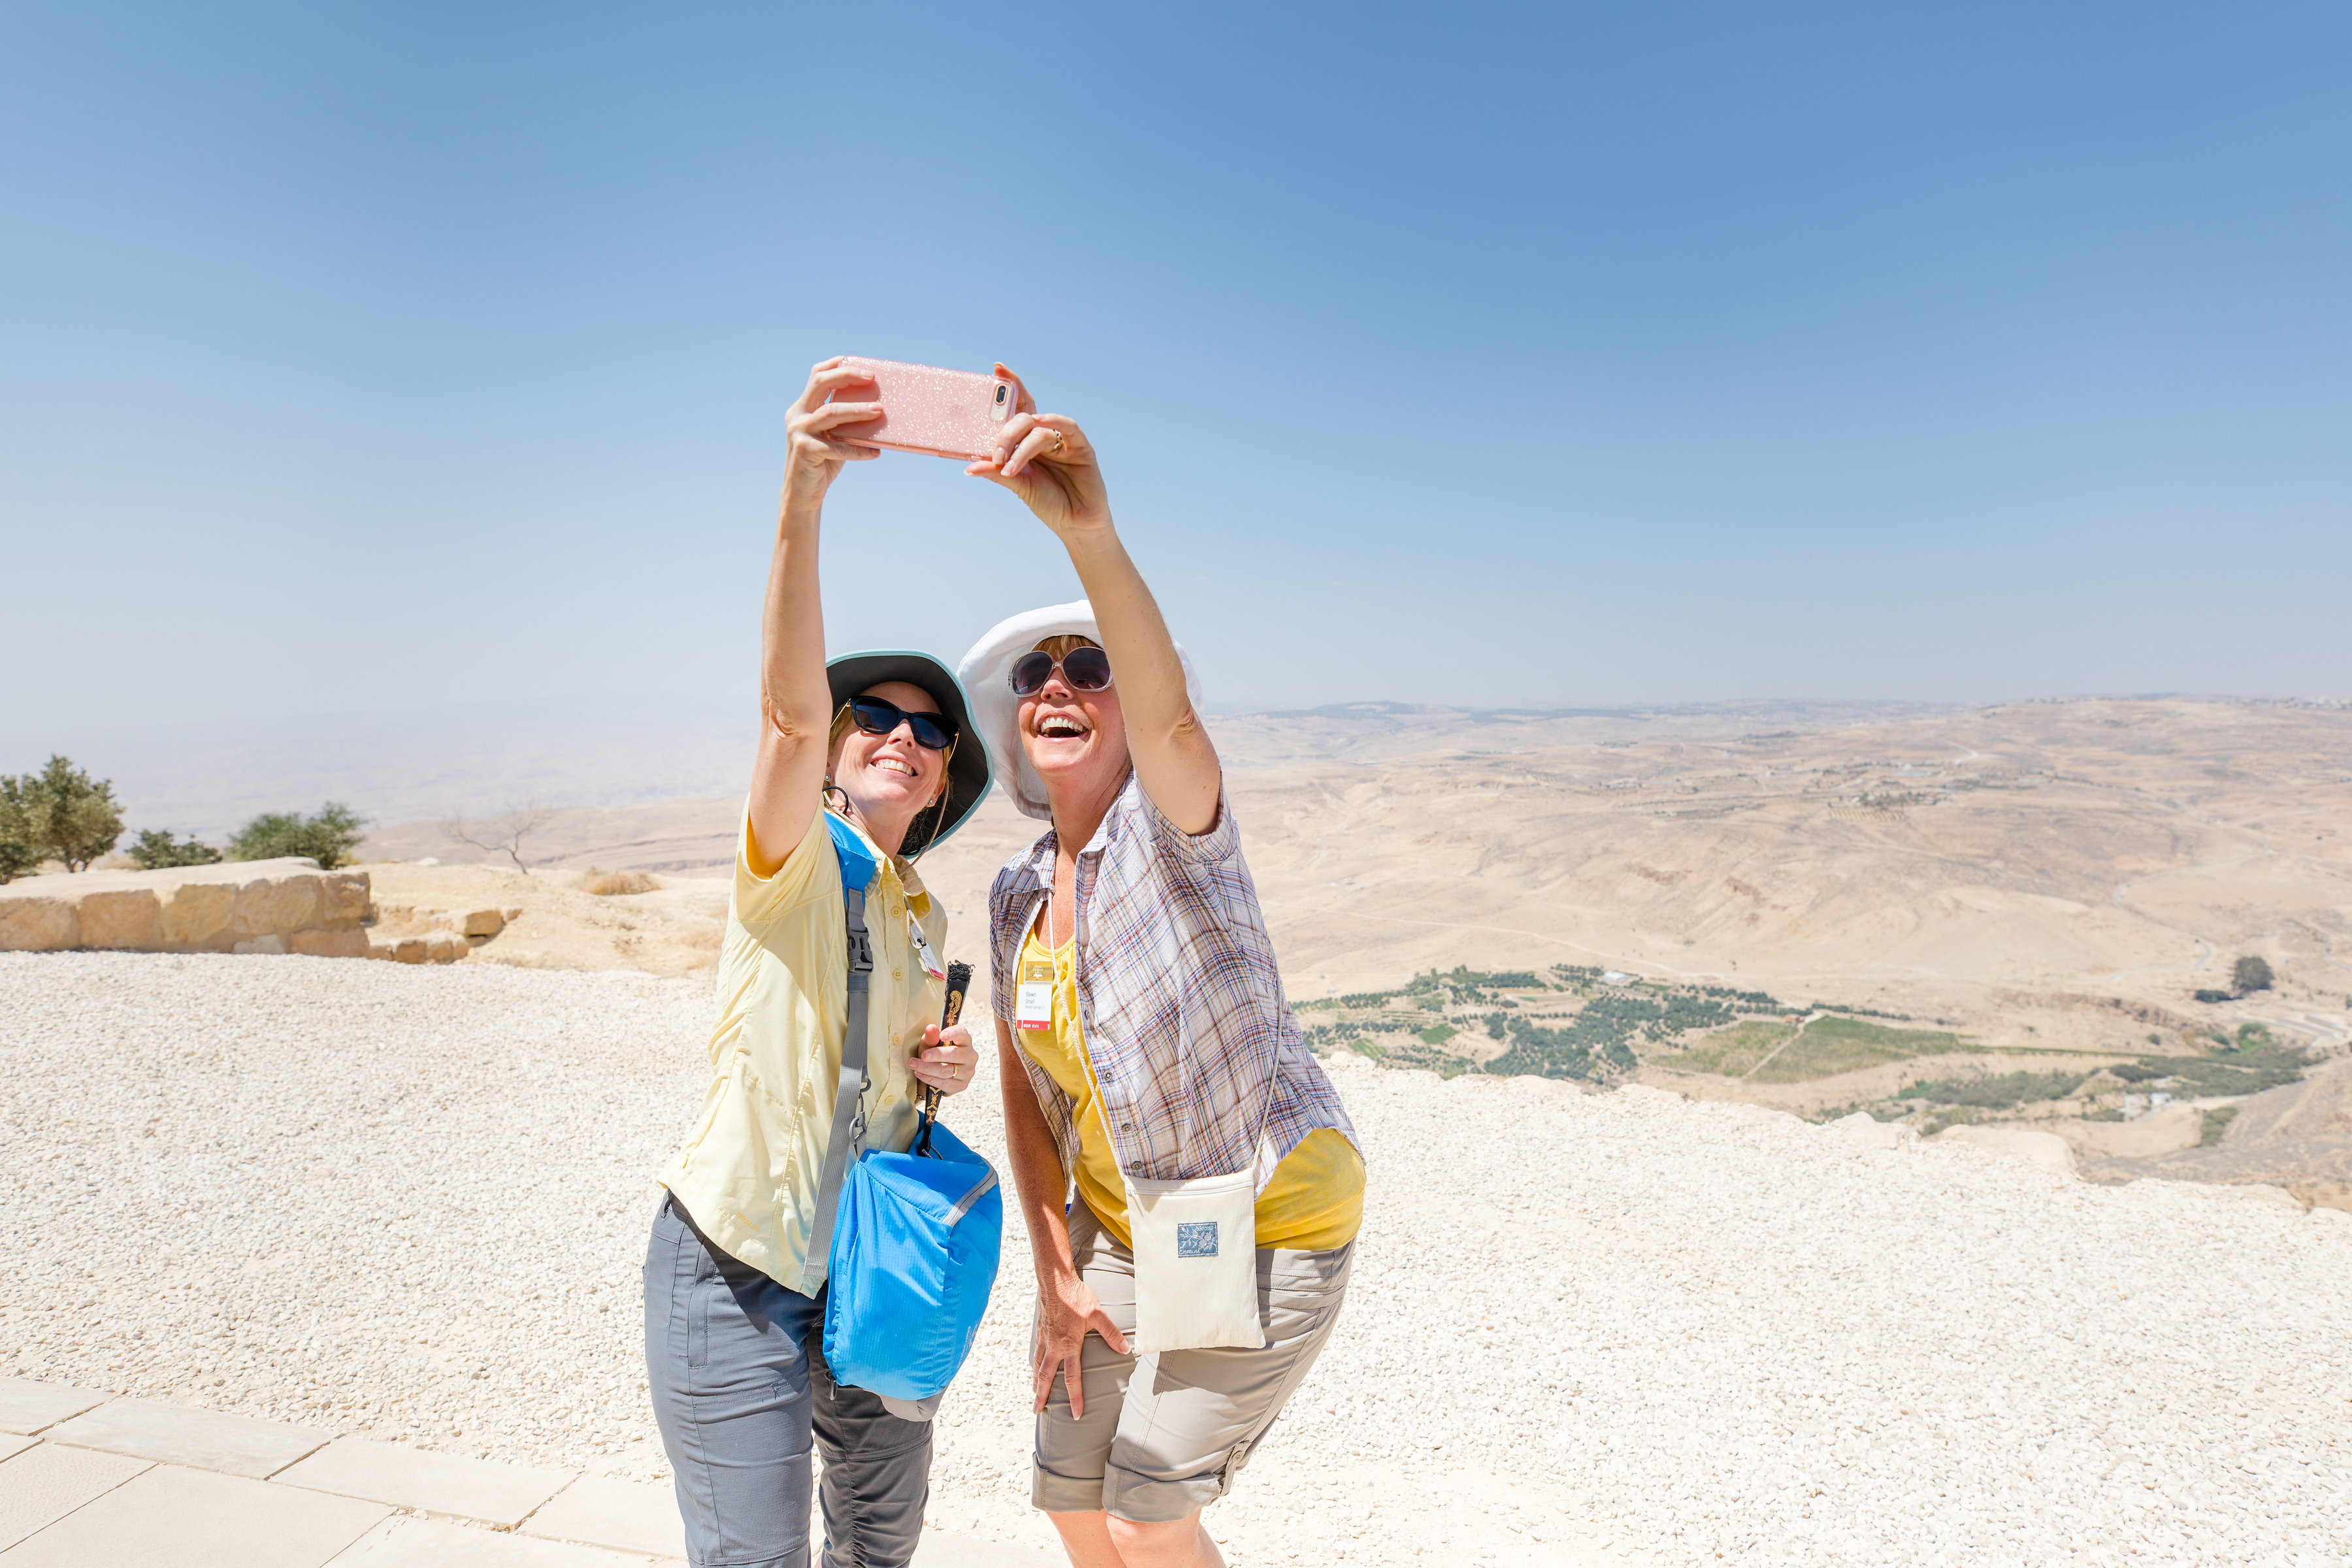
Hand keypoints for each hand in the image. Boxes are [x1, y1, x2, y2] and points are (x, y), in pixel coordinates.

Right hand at [784, 357, 882, 502]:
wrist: (802, 495)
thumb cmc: (823, 463)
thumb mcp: (834, 437)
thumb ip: (845, 421)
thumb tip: (880, 408)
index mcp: (803, 407)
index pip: (817, 375)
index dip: (837, 365)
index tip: (862, 364)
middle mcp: (797, 415)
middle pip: (821, 384)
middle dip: (847, 376)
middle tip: (872, 378)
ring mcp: (798, 432)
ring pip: (830, 412)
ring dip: (857, 410)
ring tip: (880, 411)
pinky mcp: (804, 451)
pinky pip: (836, 447)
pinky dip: (857, 450)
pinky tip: (875, 453)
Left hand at [907, 1022, 977, 1095]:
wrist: (934, 1075)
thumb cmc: (934, 1055)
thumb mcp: (929, 1044)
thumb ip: (931, 1037)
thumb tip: (931, 1028)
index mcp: (965, 1041)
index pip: (962, 1033)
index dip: (953, 1033)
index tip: (941, 1035)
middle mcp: (970, 1056)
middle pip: (955, 1054)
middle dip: (937, 1055)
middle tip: (923, 1055)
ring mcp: (967, 1072)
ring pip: (947, 1070)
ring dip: (927, 1068)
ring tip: (913, 1064)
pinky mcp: (961, 1085)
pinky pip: (945, 1083)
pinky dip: (929, 1078)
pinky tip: (919, 1074)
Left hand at [965, 363, 1110, 536]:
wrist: (1075, 524)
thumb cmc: (1048, 502)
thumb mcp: (1017, 484)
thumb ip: (996, 471)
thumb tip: (968, 466)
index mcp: (1027, 440)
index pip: (1016, 407)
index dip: (1008, 386)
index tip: (995, 368)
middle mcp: (1044, 435)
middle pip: (1024, 414)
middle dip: (1004, 429)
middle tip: (994, 452)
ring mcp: (1063, 439)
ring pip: (1037, 426)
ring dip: (1020, 443)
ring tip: (1007, 465)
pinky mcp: (1081, 446)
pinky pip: (1066, 426)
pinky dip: (1050, 426)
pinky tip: (1037, 435)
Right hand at [1032, 1271, 1129, 1415]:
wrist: (1055, 1281)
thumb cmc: (1077, 1297)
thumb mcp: (1098, 1314)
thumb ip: (1111, 1333)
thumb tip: (1126, 1349)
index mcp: (1069, 1346)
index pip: (1072, 1379)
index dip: (1075, 1399)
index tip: (1075, 1414)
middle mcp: (1054, 1346)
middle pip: (1046, 1378)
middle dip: (1041, 1397)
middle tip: (1037, 1412)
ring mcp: (1044, 1339)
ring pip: (1037, 1366)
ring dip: (1035, 1383)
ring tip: (1034, 1395)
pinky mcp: (1040, 1331)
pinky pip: (1036, 1353)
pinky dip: (1034, 1365)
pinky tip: (1034, 1368)